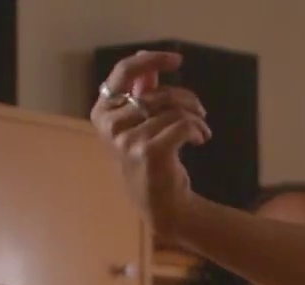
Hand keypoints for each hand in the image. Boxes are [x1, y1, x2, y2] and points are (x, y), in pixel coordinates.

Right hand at [90, 51, 214, 234]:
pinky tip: (201, 139)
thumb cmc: (149, 162)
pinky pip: (182, 125)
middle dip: (186, 98)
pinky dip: (198, 130)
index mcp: (102, 112)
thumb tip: (141, 60)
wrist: (160, 204)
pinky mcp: (148, 152)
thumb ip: (139, 93)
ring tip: (202, 129)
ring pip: (172, 110)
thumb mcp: (139, 125)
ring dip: (196, 118)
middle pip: (157, 93)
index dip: (151, 60)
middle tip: (200, 110)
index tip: (176, 60)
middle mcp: (110, 125)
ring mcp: (127, 140)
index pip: (124, 71)